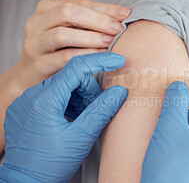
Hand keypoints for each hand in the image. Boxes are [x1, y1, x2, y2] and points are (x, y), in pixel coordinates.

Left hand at [0, 53, 126, 182]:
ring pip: (62, 86)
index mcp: (44, 100)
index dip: (100, 61)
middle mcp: (31, 96)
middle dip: (89, 90)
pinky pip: (52, 95)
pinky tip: (71, 119)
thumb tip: (119, 91)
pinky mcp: (26, 108)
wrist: (26, 181)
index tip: (117, 60)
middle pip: (70, 77)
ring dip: (78, 97)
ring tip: (82, 118)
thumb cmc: (50, 164)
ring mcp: (26, 102)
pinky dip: (67, 102)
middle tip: (95, 109)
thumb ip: (102, 110)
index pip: (76, 68)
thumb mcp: (82, 136)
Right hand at [15, 0, 130, 89]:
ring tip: (110, 41)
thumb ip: (92, 23)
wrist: (31, 76)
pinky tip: (100, 56)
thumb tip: (123, 15)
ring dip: (90, 38)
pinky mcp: (38, 64)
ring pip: (62, 35)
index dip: (104, 8)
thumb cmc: (57, 51)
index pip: (79, 3)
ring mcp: (34, 44)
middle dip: (97, 20)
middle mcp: (37, 23)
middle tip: (117, 29)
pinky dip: (84, 56)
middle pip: (67, 13)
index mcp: (47, 9)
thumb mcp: (73, 32)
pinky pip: (63, 58)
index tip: (125, 14)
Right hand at [141, 82, 188, 182]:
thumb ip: (175, 101)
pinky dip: (184, 148)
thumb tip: (179, 87)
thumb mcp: (170, 128)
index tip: (181, 96)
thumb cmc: (172, 174)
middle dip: (187, 115)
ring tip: (166, 142)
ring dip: (183, 132)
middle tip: (169, 121)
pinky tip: (169, 156)